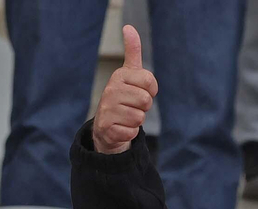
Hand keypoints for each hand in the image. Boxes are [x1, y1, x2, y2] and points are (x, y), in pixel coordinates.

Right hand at [92, 25, 157, 154]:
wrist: (106, 125)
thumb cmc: (124, 96)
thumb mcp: (129, 73)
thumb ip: (132, 50)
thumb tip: (128, 27)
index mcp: (119, 75)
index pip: (150, 83)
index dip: (150, 91)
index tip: (140, 91)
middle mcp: (110, 90)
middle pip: (146, 101)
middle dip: (143, 107)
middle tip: (132, 106)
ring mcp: (107, 109)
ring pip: (139, 118)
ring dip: (136, 121)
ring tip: (125, 116)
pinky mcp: (107, 128)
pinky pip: (131, 132)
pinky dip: (130, 132)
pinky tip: (121, 127)